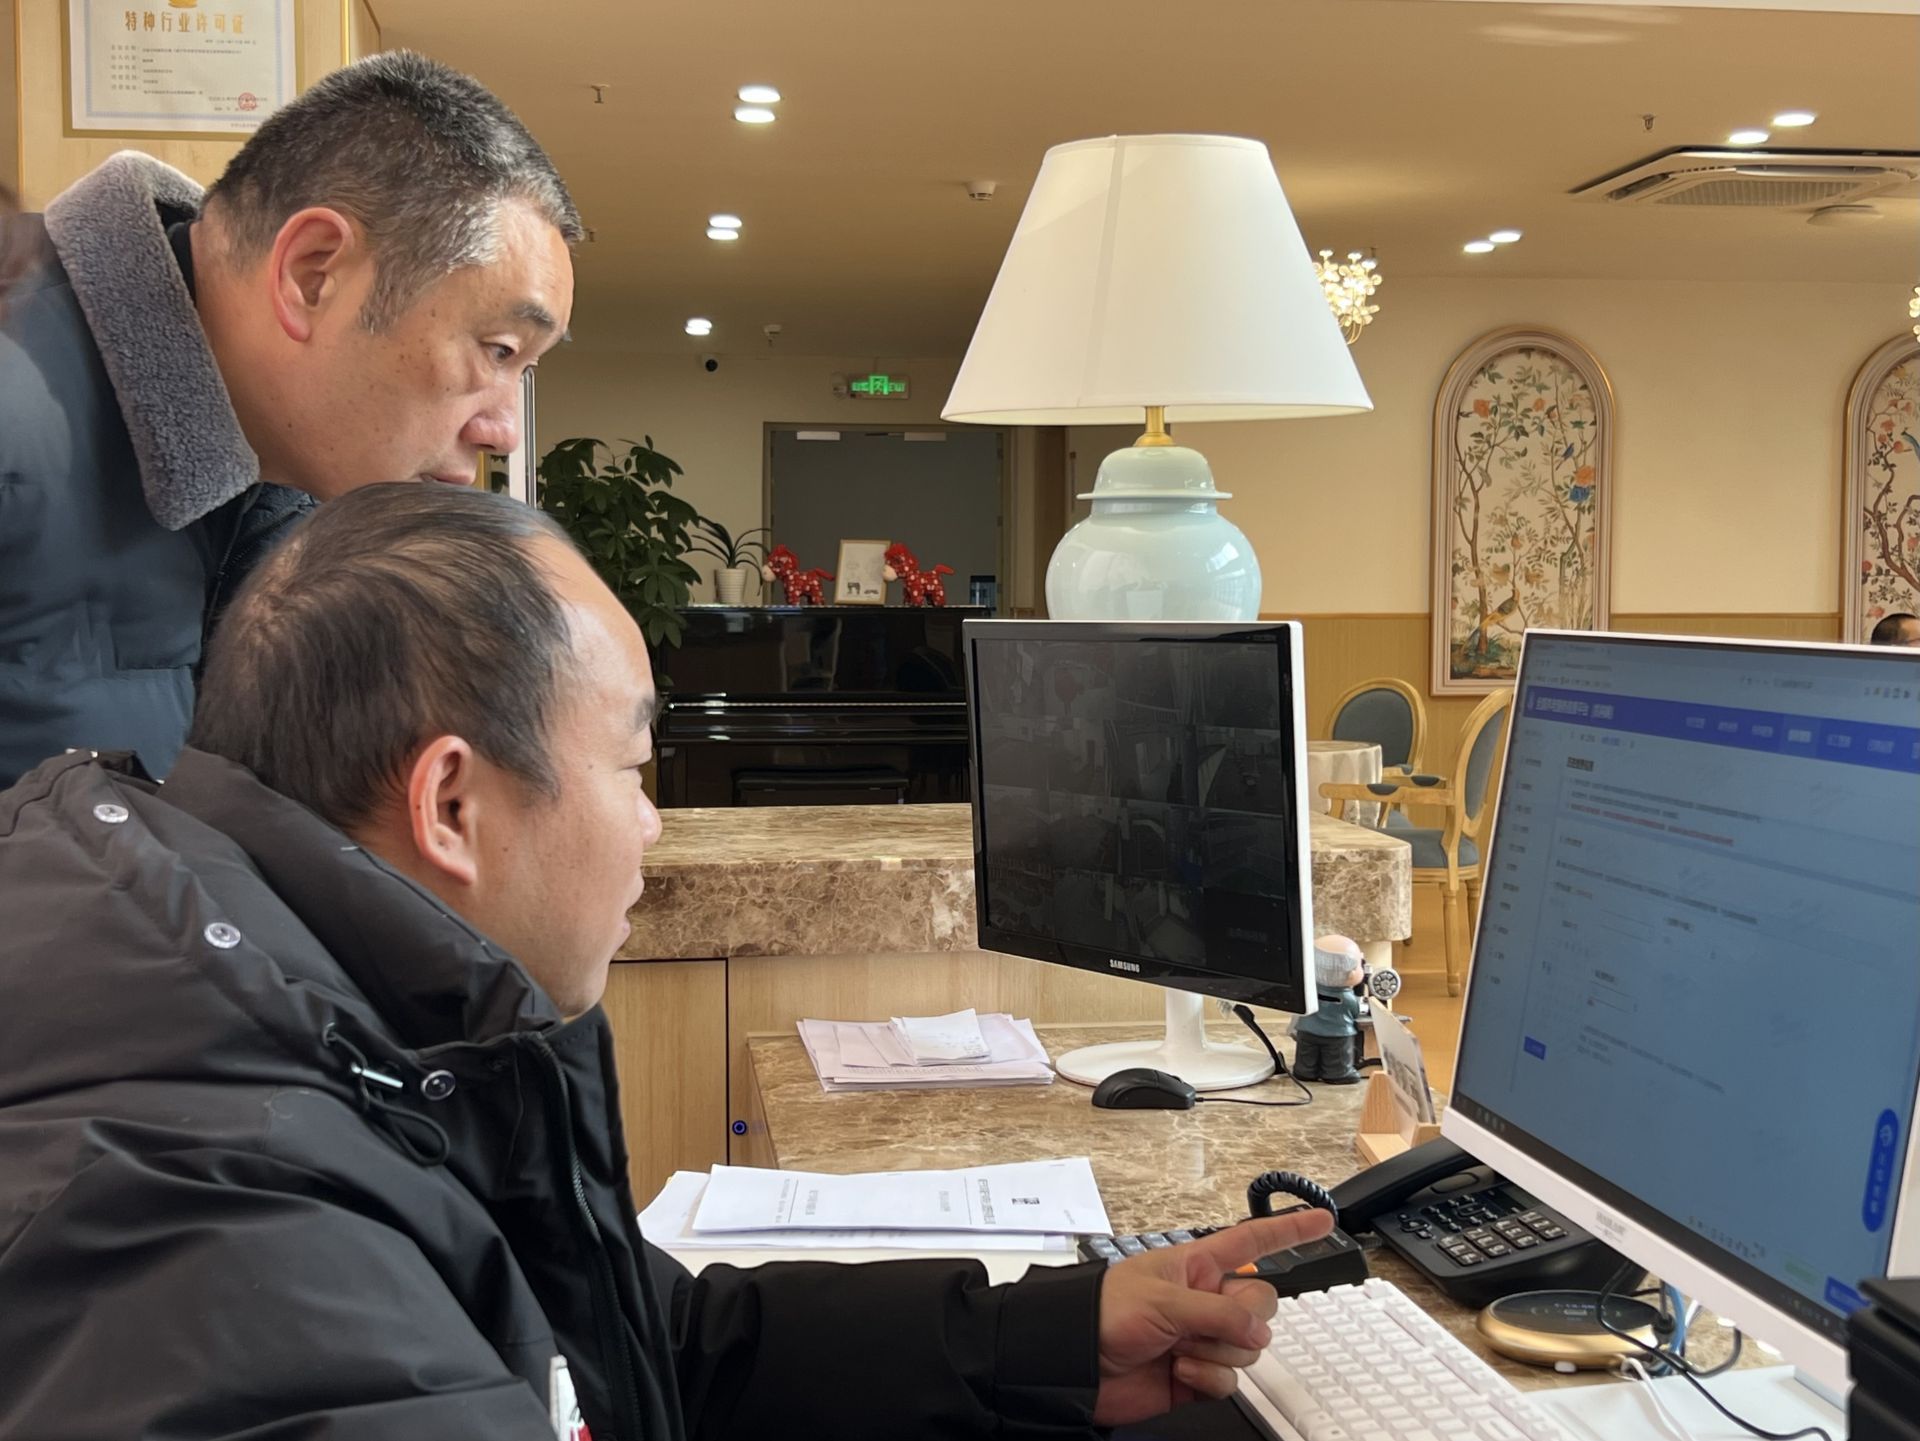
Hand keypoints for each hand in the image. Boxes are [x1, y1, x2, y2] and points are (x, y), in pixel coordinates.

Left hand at [1092, 1209, 1333, 1426]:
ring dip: (1217, 1353)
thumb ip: (1219, 1312)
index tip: (1324, 1221)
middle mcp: (1205, 1300)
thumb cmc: (1103, 1313)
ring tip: (1180, 1349)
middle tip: (1209, 1324)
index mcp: (1197, 1265)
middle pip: (1261, 1305)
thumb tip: (1259, 1333)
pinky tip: (1180, 1372)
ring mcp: (1203, 1339)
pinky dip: (1208, 1379)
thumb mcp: (1164, 1300)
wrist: (1075, 1364)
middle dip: (1242, 1319)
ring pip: (1249, 1348)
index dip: (1289, 1230)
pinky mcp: (1197, 1376)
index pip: (1252, 1241)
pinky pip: (1230, 1381)